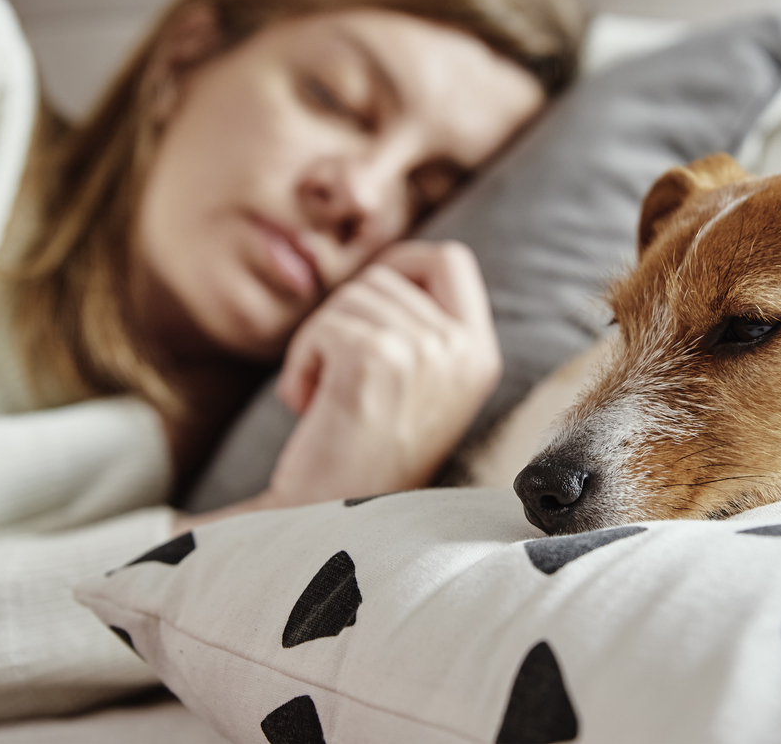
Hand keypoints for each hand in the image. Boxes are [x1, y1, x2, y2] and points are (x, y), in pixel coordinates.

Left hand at [265, 240, 500, 504]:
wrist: (333, 520)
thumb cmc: (365, 455)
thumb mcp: (421, 386)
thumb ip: (424, 328)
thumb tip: (395, 267)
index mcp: (480, 355)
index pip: (450, 260)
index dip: (403, 263)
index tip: (367, 300)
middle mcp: (463, 350)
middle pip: (386, 276)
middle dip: (345, 317)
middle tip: (337, 378)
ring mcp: (424, 352)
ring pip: (349, 298)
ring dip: (319, 343)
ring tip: (325, 399)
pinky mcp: (377, 360)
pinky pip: (322, 326)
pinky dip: (300, 362)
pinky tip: (306, 405)